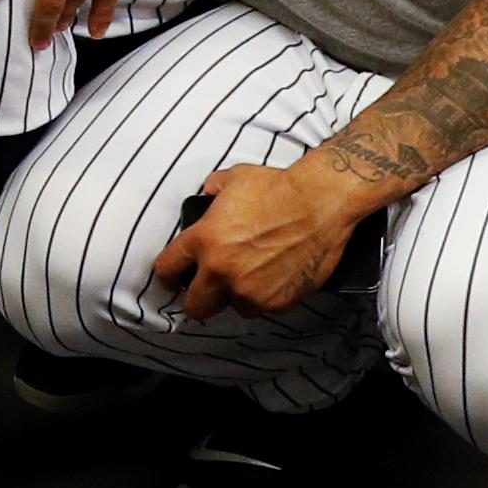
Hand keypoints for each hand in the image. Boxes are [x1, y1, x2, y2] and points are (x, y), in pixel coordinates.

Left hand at [152, 161, 362, 320]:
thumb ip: (212, 189)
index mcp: (203, 241)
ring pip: (232, 309)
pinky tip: (275, 277)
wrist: (320, 202)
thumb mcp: (233, 178)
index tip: (176, 276)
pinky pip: (263, 308)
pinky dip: (266, 298)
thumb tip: (207, 195)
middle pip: (194, 307)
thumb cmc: (280, 189)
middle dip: (199, 299)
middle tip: (209, 289)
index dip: (170, 274)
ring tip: (251, 277)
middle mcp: (222, 271)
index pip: (166, 271)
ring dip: (237, 297)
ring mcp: (249, 290)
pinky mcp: (277, 302)